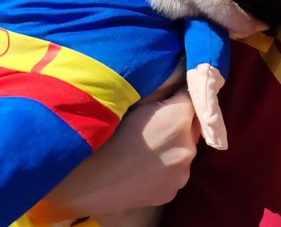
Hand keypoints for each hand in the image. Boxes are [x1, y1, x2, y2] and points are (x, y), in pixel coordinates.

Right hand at [31, 88, 200, 221]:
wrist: (88, 181)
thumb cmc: (106, 134)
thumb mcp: (135, 103)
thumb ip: (161, 96)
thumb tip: (173, 87)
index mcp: (180, 118)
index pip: (192, 96)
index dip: (179, 95)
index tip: (169, 96)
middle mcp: (189, 147)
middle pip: (192, 127)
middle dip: (180, 122)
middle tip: (155, 124)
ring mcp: (182, 174)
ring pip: (184, 152)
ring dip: (174, 147)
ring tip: (147, 149)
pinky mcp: (172, 193)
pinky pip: (174, 174)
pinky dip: (165, 169)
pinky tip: (143, 167)